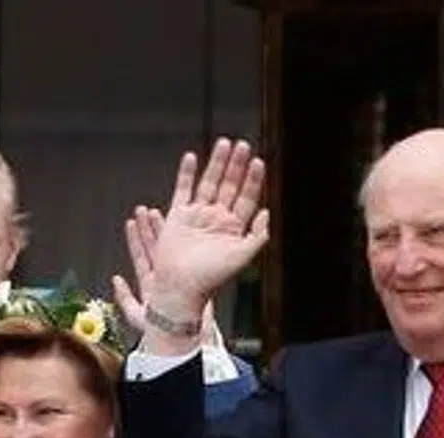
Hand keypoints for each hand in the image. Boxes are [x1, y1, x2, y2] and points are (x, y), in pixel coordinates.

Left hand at [114, 206, 220, 346]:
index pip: (141, 258)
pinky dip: (183, 246)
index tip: (131, 223)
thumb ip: (124, 300)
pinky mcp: (192, 281)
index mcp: (151, 286)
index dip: (135, 240)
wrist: (185, 344)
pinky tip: (183, 231)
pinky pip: (187, 258)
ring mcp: (178, 279)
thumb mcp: (138, 318)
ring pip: (169, 251)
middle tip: (143, 210)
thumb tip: (116, 279)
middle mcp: (164, 280)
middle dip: (149, 229)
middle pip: (154, 249)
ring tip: (157, 213)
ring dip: (163, 233)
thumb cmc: (163, 337)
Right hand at [147, 139, 267, 324]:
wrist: (180, 287)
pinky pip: (182, 189)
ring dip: (216, 163)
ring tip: (224, 143)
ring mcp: (197, 215)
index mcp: (233, 228)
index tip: (258, 161)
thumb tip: (266, 213)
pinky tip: (191, 157)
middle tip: (243, 144)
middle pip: (229, 185)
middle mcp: (216, 219)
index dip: (252, 180)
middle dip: (236, 165)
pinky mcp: (177, 216)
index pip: (246, 197)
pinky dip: (186, 173)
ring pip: (209, 183)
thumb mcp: (241, 258)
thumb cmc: (210, 278)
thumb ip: (257, 237)